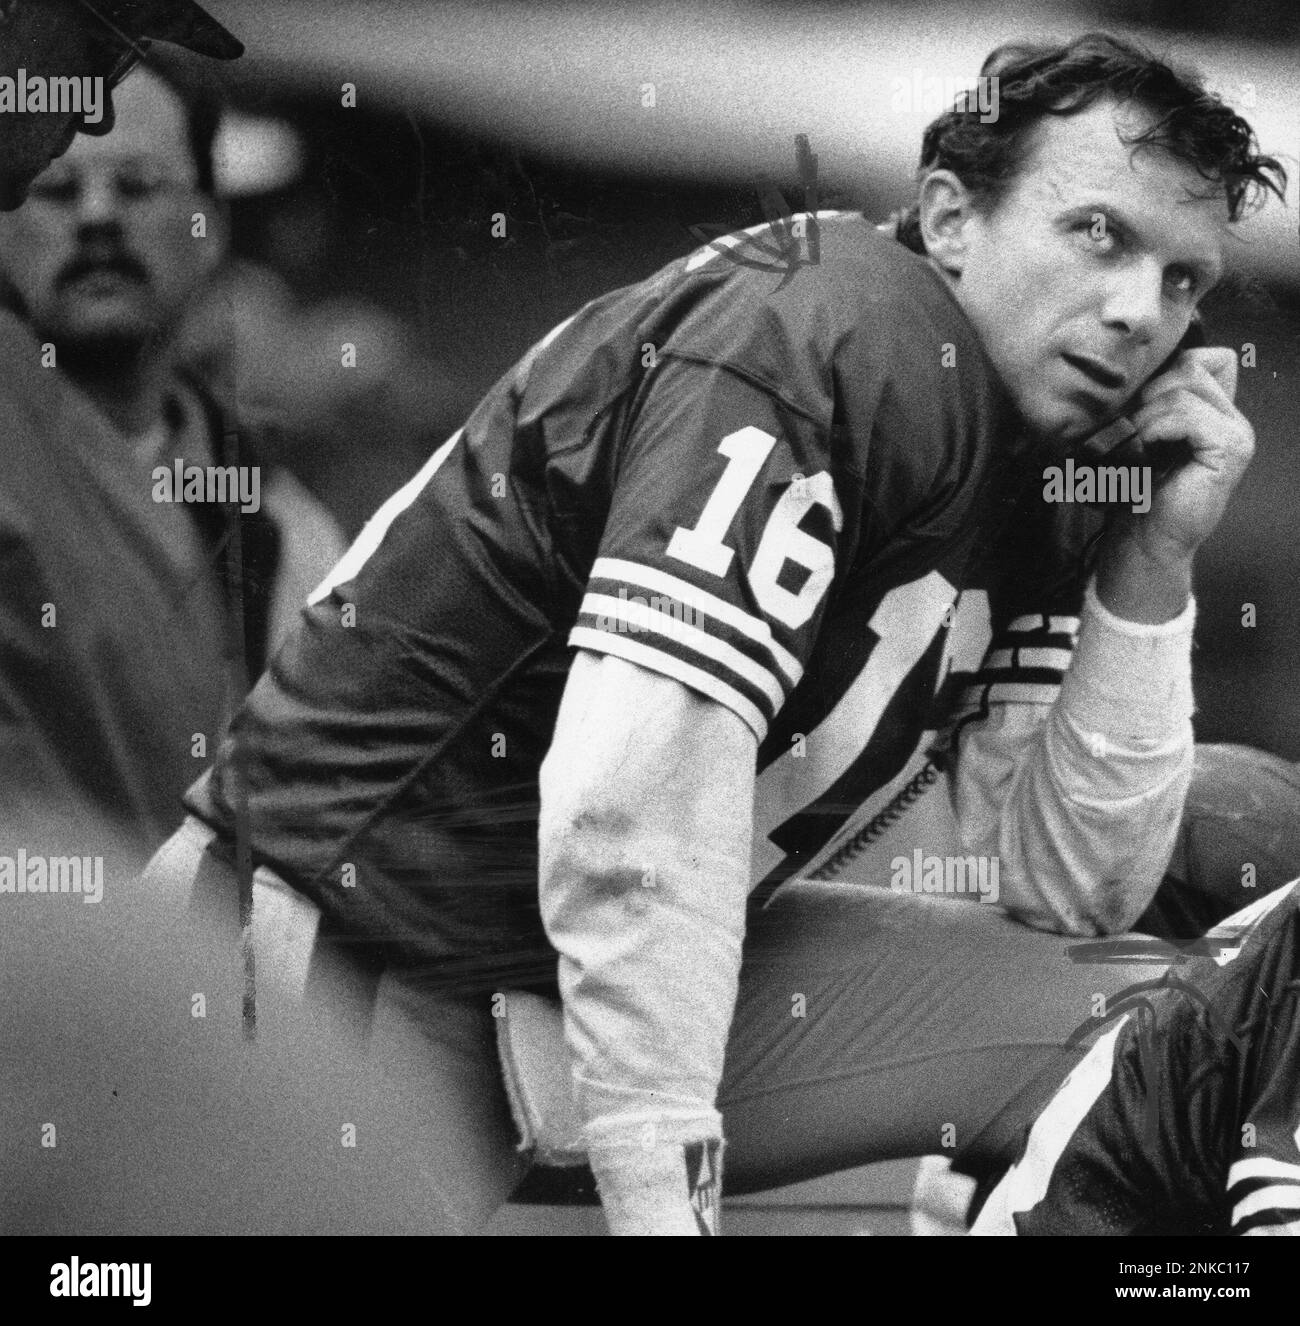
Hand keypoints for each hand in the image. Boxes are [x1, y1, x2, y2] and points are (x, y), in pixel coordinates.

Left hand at [1110, 346, 1252, 562]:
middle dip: (1148, 392)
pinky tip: (1144, 450)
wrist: (1142, 542)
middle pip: (1190, 366)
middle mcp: (1231, 417)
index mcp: (1212, 411)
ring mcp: (1236, 432)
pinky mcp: (1230, 449)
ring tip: (1133, 445)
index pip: (1200, 357)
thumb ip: (1149, 401)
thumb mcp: (1137, 436)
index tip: (1135, 407)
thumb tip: (1127, 367)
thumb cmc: (1135, 494)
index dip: (1163, 372)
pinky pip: (1187, 413)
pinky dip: (1156, 426)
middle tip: (1127, 429)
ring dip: (1146, 413)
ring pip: (1186, 386)